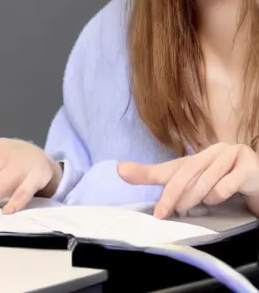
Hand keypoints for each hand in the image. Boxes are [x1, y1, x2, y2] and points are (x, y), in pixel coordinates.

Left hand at [117, 143, 258, 218]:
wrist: (257, 182)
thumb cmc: (219, 182)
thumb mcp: (188, 180)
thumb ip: (156, 176)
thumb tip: (119, 169)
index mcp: (197, 154)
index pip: (173, 169)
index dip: (158, 184)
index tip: (149, 205)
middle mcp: (214, 151)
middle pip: (187, 174)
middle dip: (176, 197)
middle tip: (171, 212)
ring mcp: (232, 156)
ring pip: (208, 183)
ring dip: (201, 199)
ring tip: (203, 205)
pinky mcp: (249, 167)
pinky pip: (228, 186)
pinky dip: (221, 196)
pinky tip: (222, 198)